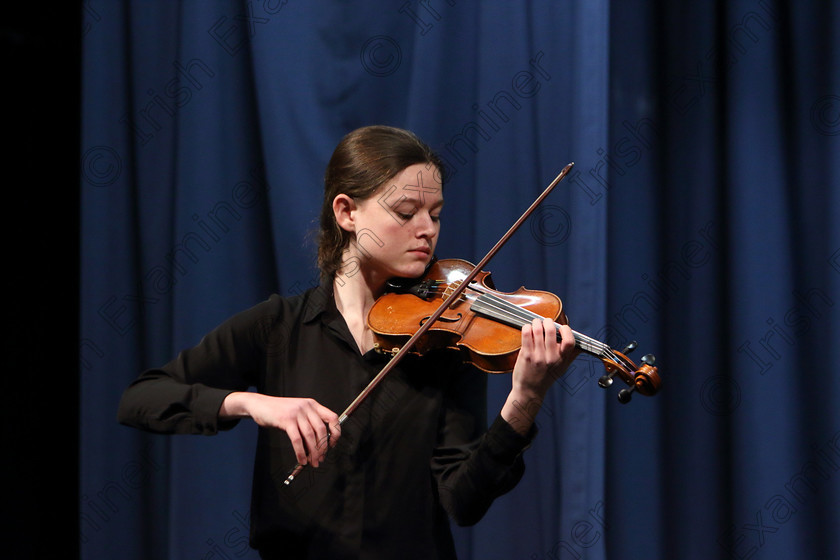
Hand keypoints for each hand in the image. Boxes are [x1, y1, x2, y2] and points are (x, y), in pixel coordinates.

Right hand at [220, 393, 340, 466]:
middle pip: (322, 430)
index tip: (333, 445)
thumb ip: (308, 424)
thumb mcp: (297, 412)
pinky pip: (297, 440)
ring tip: (312, 462)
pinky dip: (301, 452)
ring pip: (310, 436)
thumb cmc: (279, 411)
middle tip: (320, 459)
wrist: (259, 404)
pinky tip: (301, 460)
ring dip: (313, 452)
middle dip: (322, 448)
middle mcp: (307, 407)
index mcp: (312, 405)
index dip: (336, 432)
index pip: (332, 418)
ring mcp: (296, 413)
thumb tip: (317, 447)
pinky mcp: (286, 420)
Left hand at [501, 317, 578, 433]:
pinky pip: (526, 334)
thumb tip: (581, 344)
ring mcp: (538, 356)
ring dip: (536, 323)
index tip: (561, 328)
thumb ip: (571, 355)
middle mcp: (551, 358)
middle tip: (546, 322)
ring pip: (537, 330)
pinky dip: (527, 328)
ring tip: (536, 323)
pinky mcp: (526, 355)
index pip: (570, 341)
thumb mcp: (562, 368)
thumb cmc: (546, 377)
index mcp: (562, 359)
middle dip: (548, 322)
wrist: (530, 390)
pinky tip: (528, 329)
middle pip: (551, 331)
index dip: (566, 330)